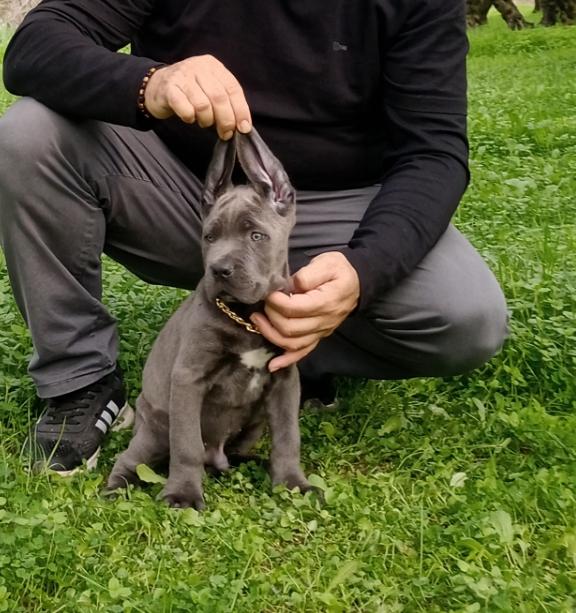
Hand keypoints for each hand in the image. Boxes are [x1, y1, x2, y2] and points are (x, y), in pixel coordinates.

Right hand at [144, 55, 251, 139]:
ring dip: (207, 120)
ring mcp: (182, 76)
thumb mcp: (210, 90)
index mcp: (213, 66)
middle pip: (219, 97)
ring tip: (204, 123)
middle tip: (226, 133)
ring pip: (203, 105)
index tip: (243, 128)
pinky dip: (190, 117)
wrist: (157, 86)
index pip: (233, 88)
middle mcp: (199, 67)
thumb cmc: (189, 92)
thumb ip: (226, 102)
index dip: (240, 110)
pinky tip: (189, 118)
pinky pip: (185, 108)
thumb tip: (242, 125)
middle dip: (226, 120)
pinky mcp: (169, 88)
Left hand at [250, 252, 359, 371]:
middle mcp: (324, 321)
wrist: (356, 284)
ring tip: (257, 320)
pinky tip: (272, 364)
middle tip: (262, 303)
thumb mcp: (327, 262)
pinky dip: (286, 360)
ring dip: (271, 334)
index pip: (295, 308)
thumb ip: (309, 273)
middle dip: (270, 316)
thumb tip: (292, 285)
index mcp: (326, 302)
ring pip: (292, 344)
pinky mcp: (318, 337)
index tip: (268, 293)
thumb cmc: (339, 271)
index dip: (276, 302)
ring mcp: (321, 332)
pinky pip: (302, 353)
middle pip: (290, 328)